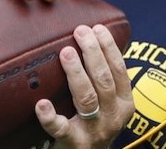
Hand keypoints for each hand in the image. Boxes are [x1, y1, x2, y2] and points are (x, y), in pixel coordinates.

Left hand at [35, 24, 133, 148]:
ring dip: (76, 73)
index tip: (97, 28)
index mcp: (125, 103)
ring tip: (66, 53)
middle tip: (80, 32)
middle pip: (104, 80)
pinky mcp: (74, 143)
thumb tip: (91, 39)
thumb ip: (104, 79)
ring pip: (87, 98)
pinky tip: (41, 104)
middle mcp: (113, 116)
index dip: (109, 47)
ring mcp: (95, 131)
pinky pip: (61, 128)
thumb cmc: (94, 124)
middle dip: (93, 52)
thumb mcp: (109, 103)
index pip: (120, 70)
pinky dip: (50, 116)